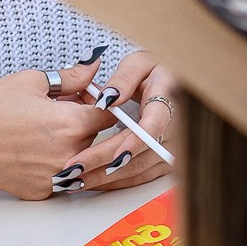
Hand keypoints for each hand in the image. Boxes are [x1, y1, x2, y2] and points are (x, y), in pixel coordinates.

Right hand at [0, 70, 113, 200]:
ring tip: (42, 131)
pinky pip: (61, 177)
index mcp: (70, 124)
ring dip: (73, 146)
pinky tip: (30, 151)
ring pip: (81, 160)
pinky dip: (54, 165)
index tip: (91, 99)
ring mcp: (55, 178)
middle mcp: (68, 156)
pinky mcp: (41, 192)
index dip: (103, 103)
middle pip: (97, 139)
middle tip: (58, 112)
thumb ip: (71, 77)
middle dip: (85, 124)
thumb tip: (94, 66)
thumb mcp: (31, 82)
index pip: (109, 115)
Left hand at [63, 51, 177, 194]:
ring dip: (106, 178)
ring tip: (75, 180)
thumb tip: (108, 99)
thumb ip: (124, 78)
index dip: (133, 142)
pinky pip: (139, 177)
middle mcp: (173, 130)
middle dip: (104, 165)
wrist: (172, 84)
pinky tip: (92, 182)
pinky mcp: (162, 161)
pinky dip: (115, 182)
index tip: (113, 155)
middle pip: (139, 155)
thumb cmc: (154, 72)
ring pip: (138, 171)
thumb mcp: (139, 63)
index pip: (153, 126)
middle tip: (74, 170)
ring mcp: (169, 148)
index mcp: (168, 102)